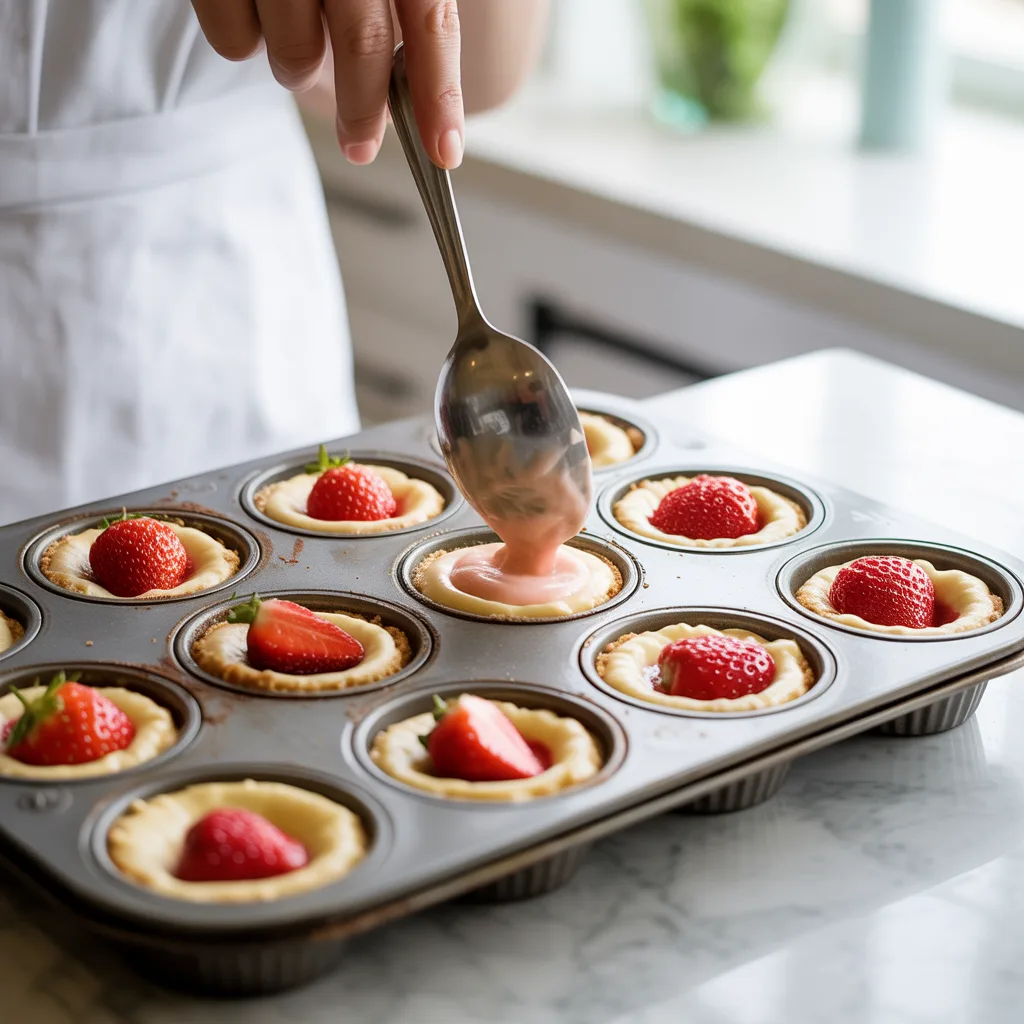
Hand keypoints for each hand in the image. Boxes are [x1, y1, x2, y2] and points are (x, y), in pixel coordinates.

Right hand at [190, 0, 463, 168]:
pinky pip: (236, 42)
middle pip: (362, 42)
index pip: (432, 19)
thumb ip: (404, 12)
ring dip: (298, 68)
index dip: (439, 92)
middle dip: (365, 110)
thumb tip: (424, 104)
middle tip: (361, 144)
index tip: (444, 150)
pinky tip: (254, 8)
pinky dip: (245, 41)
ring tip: (294, 34)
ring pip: (295, 53)